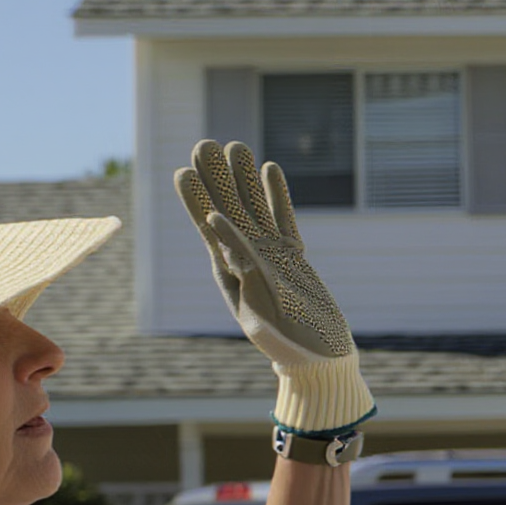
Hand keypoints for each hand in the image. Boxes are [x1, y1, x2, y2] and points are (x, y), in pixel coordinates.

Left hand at [173, 141, 373, 435]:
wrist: (320, 359)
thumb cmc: (287, 343)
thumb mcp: (257, 307)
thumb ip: (239, 263)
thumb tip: (215, 224)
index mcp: (230, 272)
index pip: (208, 228)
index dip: (196, 200)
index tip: (184, 171)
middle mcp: (246, 260)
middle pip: (228, 210)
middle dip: (216, 179)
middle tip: (204, 145)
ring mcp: (271, 256)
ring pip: (255, 208)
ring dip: (244, 179)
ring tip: (236, 145)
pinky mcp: (294, 258)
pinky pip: (283, 219)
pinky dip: (277, 194)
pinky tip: (268, 169)